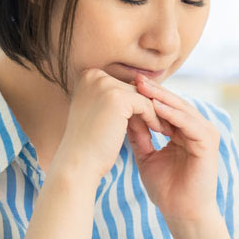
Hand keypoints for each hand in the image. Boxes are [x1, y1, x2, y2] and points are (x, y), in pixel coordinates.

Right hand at [52, 69, 171, 182]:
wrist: (78, 162)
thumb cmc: (89, 142)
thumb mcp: (100, 112)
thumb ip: (115, 98)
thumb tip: (144, 88)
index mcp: (88, 76)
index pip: (122, 86)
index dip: (136, 104)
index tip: (147, 118)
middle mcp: (94, 75)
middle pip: (132, 90)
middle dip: (144, 110)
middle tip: (159, 125)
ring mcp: (105, 85)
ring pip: (141, 98)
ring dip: (150, 116)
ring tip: (160, 130)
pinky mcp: (118, 98)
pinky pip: (146, 105)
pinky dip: (153, 119)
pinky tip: (157, 132)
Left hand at [129, 74, 221, 225]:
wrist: (181, 213)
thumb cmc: (166, 190)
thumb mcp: (146, 157)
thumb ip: (139, 136)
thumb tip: (124, 114)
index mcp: (184, 133)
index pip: (166, 108)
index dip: (148, 97)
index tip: (127, 86)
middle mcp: (197, 130)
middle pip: (175, 104)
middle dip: (154, 92)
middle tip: (135, 78)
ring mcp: (205, 135)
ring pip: (182, 110)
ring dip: (163, 99)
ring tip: (143, 88)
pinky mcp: (208, 142)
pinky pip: (189, 123)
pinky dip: (173, 115)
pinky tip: (156, 107)